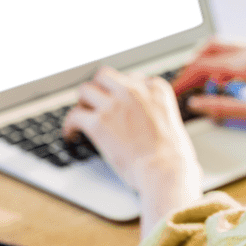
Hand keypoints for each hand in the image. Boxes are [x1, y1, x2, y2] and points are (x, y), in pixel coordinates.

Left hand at [62, 66, 202, 197]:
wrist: (166, 170)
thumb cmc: (175, 157)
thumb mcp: (175, 124)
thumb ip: (161, 115)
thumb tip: (159, 130)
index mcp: (157, 89)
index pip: (134, 78)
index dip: (124, 93)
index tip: (120, 104)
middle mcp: (135, 90)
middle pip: (105, 76)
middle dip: (99, 89)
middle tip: (96, 105)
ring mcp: (115, 105)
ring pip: (85, 90)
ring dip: (83, 104)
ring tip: (82, 118)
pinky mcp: (98, 122)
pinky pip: (74, 115)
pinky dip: (70, 125)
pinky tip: (72, 135)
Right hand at [170, 37, 245, 132]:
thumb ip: (224, 107)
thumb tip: (197, 104)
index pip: (206, 64)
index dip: (186, 77)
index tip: (176, 90)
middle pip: (213, 47)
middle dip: (194, 64)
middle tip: (185, 83)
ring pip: (227, 47)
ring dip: (211, 62)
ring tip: (204, 85)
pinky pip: (242, 52)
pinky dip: (228, 63)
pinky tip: (228, 81)